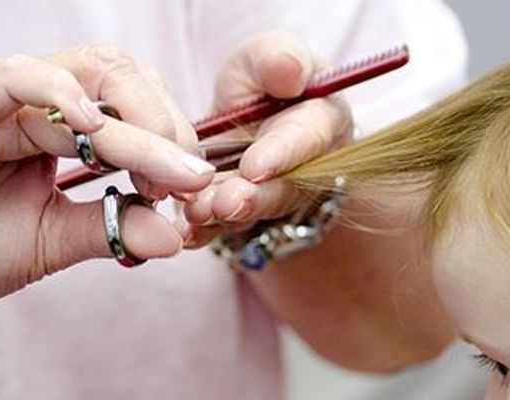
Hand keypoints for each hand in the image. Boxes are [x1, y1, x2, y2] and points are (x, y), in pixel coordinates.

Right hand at [0, 46, 216, 327]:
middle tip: (190, 178)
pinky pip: (17, 77)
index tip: (198, 188)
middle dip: (168, 126)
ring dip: (137, 123)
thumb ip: (117, 228)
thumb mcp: (61, 239)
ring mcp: (1, 98)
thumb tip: (179, 237)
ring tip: (163, 167)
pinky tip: (97, 129)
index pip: (136, 105)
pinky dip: (61, 94)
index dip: (175, 140)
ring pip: (87, 82)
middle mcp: (36, 102)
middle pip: (122, 80)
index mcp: (62, 125)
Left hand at [181, 31, 353, 246]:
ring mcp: (277, 197)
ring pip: (254, 212)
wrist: (245, 113)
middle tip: (224, 203)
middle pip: (284, 189)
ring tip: (197, 215)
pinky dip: (205, 232)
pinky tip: (186, 234)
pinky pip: (226, 227)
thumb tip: (289, 70)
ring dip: (225, 218)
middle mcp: (309, 169)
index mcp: (324, 123)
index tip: (254, 167)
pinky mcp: (245, 215)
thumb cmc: (264, 79)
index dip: (281, 155)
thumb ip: (277, 57)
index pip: (307, 140)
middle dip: (253, 199)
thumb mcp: (268, 54)